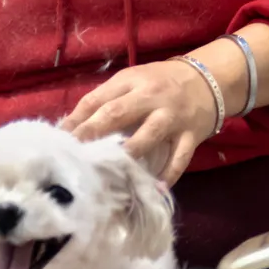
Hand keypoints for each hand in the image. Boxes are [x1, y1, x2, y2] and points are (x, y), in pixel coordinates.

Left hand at [61, 60, 218, 183]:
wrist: (208, 80)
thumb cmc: (160, 83)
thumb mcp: (131, 83)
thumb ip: (105, 101)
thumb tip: (70, 128)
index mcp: (130, 82)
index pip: (96, 100)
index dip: (76, 121)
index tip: (59, 141)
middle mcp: (150, 97)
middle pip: (115, 114)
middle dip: (92, 136)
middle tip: (74, 157)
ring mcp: (171, 117)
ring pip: (147, 136)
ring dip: (127, 154)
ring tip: (111, 173)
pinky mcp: (191, 135)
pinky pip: (178, 158)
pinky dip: (168, 175)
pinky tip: (155, 189)